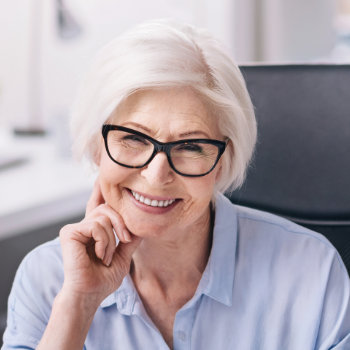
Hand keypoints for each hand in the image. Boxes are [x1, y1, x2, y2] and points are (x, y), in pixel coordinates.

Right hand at [59, 179, 141, 306]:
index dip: (101, 189)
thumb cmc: (104, 277)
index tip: (100, 175)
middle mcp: (84, 225)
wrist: (90, 294)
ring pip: (104, 216)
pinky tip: (99, 255)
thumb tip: (142, 225)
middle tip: (126, 240)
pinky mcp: (70, 232)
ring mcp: (76, 227)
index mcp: (95, 229)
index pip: (101, 205)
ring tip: (106, 256)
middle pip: (108, 207)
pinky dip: (103, 241)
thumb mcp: (124, 255)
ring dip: (112, 239)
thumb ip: (131, 238)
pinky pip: (96, 225)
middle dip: (122, 223)